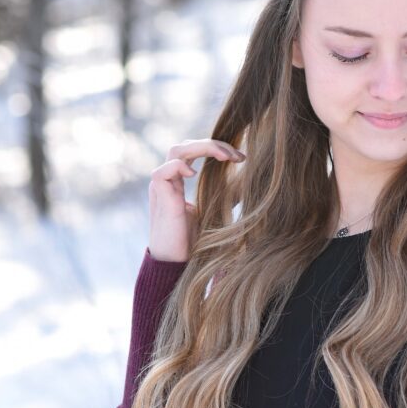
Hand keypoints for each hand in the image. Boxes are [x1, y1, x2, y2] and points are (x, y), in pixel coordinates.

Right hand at [147, 138, 245, 262]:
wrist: (176, 262)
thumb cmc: (193, 239)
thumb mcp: (215, 209)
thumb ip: (225, 193)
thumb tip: (247, 181)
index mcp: (179, 181)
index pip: (195, 151)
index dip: (217, 149)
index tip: (241, 157)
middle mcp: (170, 180)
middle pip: (187, 146)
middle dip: (213, 145)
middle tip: (237, 155)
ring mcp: (162, 187)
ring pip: (176, 151)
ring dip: (202, 148)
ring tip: (225, 157)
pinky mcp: (159, 198)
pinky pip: (162, 172)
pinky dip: (179, 167)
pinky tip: (194, 176)